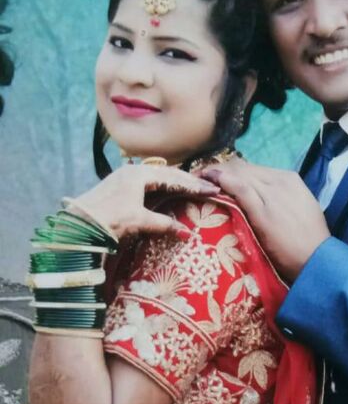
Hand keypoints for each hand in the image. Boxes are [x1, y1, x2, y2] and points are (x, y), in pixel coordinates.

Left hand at [67, 165, 213, 239]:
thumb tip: (187, 233)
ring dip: (177, 182)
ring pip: (159, 176)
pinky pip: (150, 182)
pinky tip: (171, 191)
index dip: (194, 185)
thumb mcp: (138, 220)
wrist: (79, 222)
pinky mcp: (123, 185)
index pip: (174, 177)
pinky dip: (165, 186)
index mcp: (140, 173)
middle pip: (168, 173)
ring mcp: (127, 176)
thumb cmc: (108, 218)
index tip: (212, 190)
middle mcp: (134, 170)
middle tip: (208, 187)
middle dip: (189, 181)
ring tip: (194, 188)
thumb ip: (163, 223)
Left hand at [199, 157, 329, 280]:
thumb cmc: (308, 242)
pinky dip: (221, 181)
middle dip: (219, 170)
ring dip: (214, 174)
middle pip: (242, 168)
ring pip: (238, 173)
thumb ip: (278, 200)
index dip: (231, 171)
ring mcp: (272, 193)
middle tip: (199, 178)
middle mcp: (280, 181)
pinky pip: (238, 187)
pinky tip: (207, 182)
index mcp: (290, 180)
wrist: (317, 260)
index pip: (253, 169)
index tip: (215, 178)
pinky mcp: (263, 210)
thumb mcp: (297, 211)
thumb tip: (259, 200)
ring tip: (196, 180)